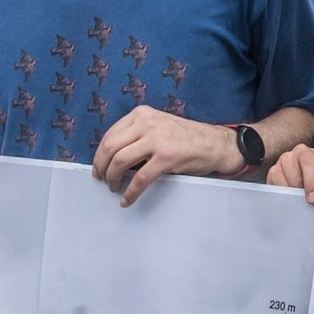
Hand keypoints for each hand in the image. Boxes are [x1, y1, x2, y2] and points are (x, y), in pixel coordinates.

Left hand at [93, 107, 237, 205]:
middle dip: (101, 167)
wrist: (215, 144)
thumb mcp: (159, 125)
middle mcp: (146, 123)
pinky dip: (130, 192)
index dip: (99, 154)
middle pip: (110, 147)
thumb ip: (138, 133)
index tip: (99, 167)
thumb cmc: (187, 138)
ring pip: (120, 161)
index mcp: (142, 114)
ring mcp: (156, 140)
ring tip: (113, 188)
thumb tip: (113, 155)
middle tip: (102, 179)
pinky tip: (127, 199)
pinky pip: (140, 178)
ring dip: (112, 178)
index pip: (110, 134)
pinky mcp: (166, 158)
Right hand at [265, 145, 313, 203]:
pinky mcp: (275, 169)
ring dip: (297, 188)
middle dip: (311, 183)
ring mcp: (287, 159)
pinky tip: (289, 195)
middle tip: (312, 199)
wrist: (298, 181)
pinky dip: (284, 189)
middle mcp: (303, 153)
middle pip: (308, 163)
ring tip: (301, 198)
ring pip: (292, 172)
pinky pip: (277, 179)